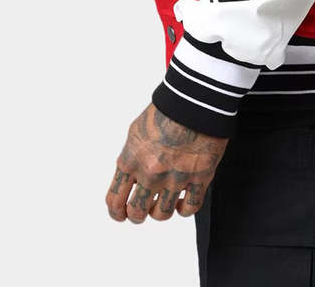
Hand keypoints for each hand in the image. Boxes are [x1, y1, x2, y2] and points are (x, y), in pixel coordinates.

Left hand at [105, 102, 227, 222]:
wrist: (196, 99)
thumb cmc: (168, 109)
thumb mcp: (136, 131)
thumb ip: (130, 157)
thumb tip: (130, 175)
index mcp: (131, 160)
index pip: (114, 199)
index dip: (116, 212)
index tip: (120, 214)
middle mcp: (150, 173)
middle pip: (137, 213)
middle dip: (137, 215)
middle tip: (143, 210)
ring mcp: (175, 177)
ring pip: (162, 214)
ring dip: (161, 211)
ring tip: (165, 202)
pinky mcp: (200, 177)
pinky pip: (190, 207)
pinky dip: (185, 209)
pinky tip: (184, 201)